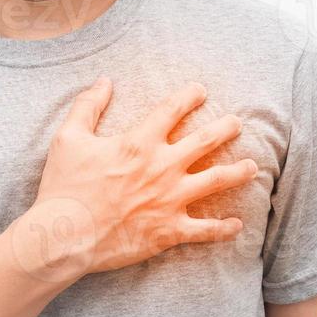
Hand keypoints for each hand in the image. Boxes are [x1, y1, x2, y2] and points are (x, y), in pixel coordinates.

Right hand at [21, 77, 256, 278]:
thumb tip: (103, 81)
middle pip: (205, 141)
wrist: (65, 236)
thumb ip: (88, 106)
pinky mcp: (170, 231)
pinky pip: (206, 230)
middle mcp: (162, 167)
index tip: (200, 90)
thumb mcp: (68, 138)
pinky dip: (224, 228)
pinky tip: (237, 225)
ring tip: (252, 166)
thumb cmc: (64, 187)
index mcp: (139, 142)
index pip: (172, 110)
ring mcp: (170, 200)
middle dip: (225, 128)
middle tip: (236, 123)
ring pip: (216, 181)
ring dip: (238, 172)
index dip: (189, 96)